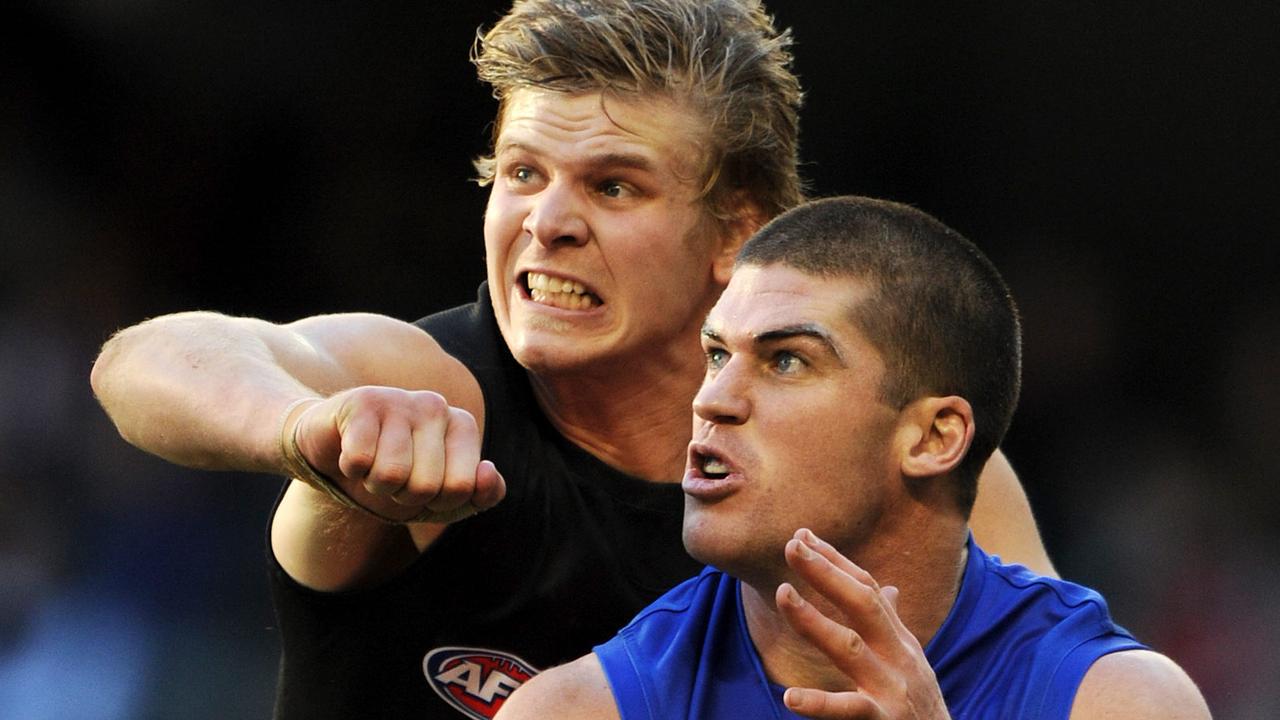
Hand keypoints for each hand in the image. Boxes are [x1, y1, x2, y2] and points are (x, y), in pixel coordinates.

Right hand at [289, 387, 505, 522]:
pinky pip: (359, 461)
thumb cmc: (396, 476)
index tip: (422, 485)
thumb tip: (487, 471)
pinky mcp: (362, 402)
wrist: (335, 453)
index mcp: (464, 426)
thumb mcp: (441, 498)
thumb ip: (478, 495)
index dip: (435, 502)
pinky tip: (350, 451)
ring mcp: (400, 399)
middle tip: (392, 475)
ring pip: (391, 475)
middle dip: (402, 495)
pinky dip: (350, 469)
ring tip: (372, 463)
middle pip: (426, 486)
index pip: (462, 488)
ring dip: (374, 483)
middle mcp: (437, 406)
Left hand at [775, 529, 949, 719]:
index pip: (866, 589)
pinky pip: (848, 710)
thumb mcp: (910, 660)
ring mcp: (892, 687)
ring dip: (814, 620)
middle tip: (792, 546)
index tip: (803, 536)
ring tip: (782, 594)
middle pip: (862, 604)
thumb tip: (888, 588)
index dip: (835, 560)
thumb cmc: (920, 704)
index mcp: (900, 639)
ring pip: (850, 648)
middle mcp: (899, 656)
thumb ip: (893, 624)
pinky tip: (790, 698)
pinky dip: (819, 703)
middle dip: (826, 572)